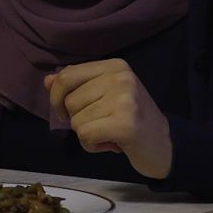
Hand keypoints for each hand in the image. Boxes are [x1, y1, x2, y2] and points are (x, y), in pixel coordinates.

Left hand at [44, 58, 171, 178]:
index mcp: (115, 66)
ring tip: (109, 134)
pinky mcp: (126, 124)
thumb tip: (47, 80)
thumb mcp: (105, 95)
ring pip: (76, 120)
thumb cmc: (131, 119)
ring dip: (86, 135)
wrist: (165, 145)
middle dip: (77, 119)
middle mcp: (121, 77)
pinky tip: (110, 145)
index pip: (66, 75)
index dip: (56, 96)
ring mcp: (125, 99)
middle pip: (69, 100)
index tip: (66, 112)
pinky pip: (85, 135)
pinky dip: (91, 146)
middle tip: (101, 125)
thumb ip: (77, 85)